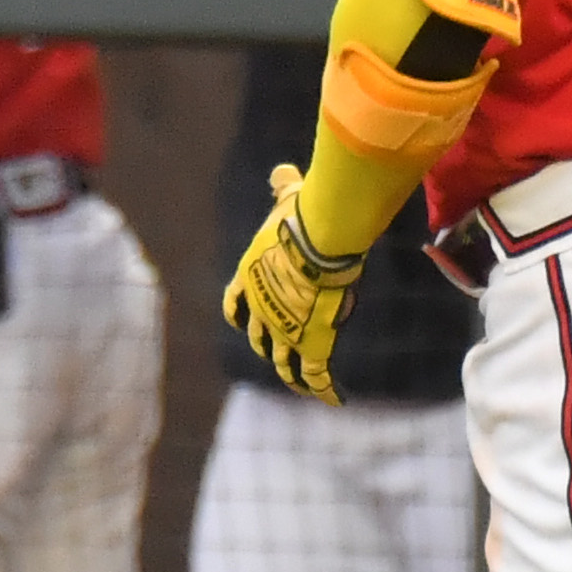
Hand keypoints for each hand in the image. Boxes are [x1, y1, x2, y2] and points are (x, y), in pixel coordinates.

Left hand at [224, 168, 363, 402]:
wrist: (314, 242)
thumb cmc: (299, 217)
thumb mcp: (287, 200)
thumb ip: (282, 188)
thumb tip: (282, 172)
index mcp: (249, 279)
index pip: (236, 304)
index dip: (241, 314)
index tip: (242, 322)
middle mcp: (261, 310)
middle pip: (259, 337)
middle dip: (267, 346)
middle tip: (276, 354)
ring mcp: (284, 331)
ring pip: (284, 362)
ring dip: (293, 374)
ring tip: (301, 385)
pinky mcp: (311, 344)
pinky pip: (317, 374)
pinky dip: (325, 389)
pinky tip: (336, 399)